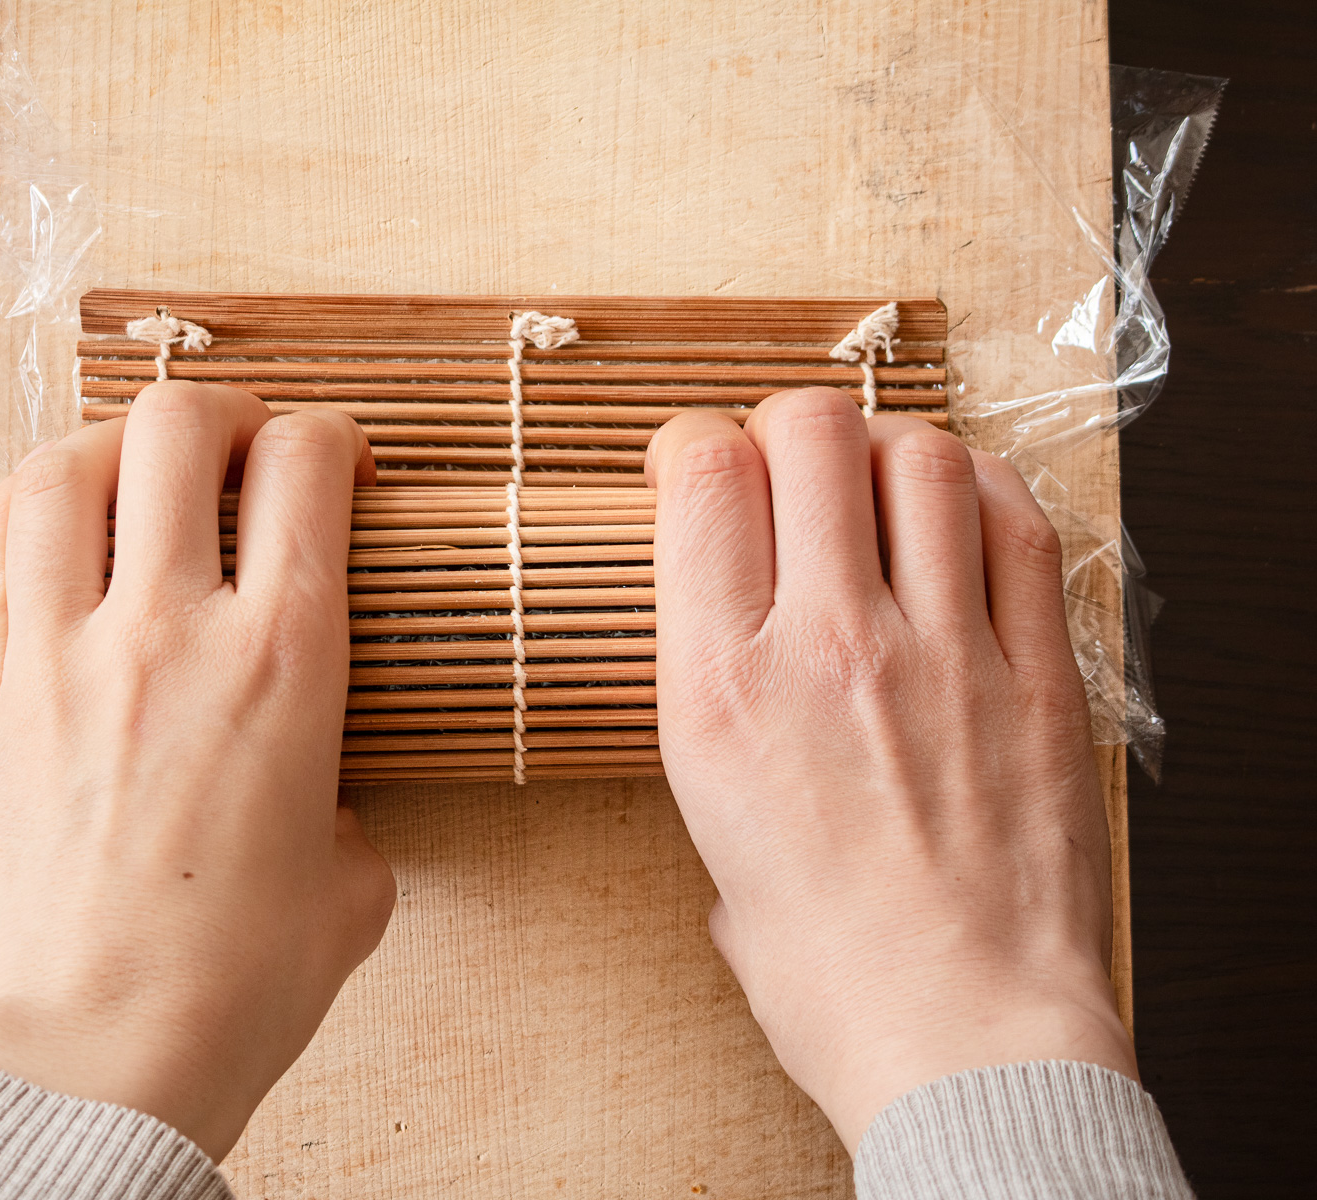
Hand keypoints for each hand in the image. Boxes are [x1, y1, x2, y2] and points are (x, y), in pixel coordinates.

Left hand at [0, 382, 395, 1159]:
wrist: (101, 1047)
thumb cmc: (236, 979)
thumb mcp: (353, 879)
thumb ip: (351, 802)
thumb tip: (325, 789)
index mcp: (281, 664)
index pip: (306, 470)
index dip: (333, 440)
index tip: (338, 465)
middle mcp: (165, 633)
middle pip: (178, 431)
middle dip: (226, 413)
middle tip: (244, 447)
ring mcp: (59, 655)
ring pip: (62, 468)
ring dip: (111, 445)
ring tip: (136, 472)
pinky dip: (26, 514)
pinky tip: (54, 533)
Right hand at [646, 389, 1134, 1151]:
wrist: (964, 1043)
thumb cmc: (830, 975)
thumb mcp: (716, 853)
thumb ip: (721, 751)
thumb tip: (744, 723)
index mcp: (723, 693)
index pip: (702, 478)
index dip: (691, 444)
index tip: (697, 468)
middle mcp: (827, 646)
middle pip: (810, 432)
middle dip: (785, 425)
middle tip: (787, 464)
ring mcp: (944, 650)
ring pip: (920, 455)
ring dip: (886, 447)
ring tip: (878, 484)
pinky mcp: (1036, 674)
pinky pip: (1017, 524)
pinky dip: (982, 488)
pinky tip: (960, 510)